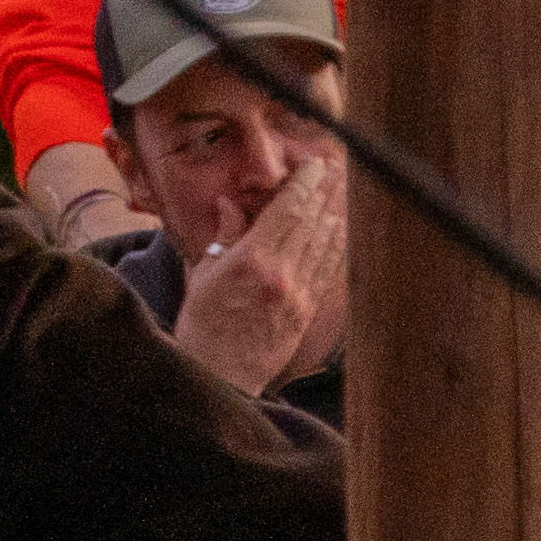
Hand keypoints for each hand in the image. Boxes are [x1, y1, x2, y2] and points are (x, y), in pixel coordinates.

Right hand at [171, 143, 349, 397]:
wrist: (221, 374)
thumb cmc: (202, 325)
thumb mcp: (201, 276)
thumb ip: (222, 237)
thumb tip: (230, 205)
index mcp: (250, 260)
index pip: (286, 211)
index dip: (302, 184)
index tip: (312, 165)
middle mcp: (280, 272)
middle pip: (310, 222)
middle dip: (320, 193)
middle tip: (327, 170)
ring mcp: (299, 292)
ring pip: (324, 243)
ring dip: (332, 214)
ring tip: (336, 193)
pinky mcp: (307, 309)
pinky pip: (328, 269)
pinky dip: (335, 245)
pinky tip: (339, 231)